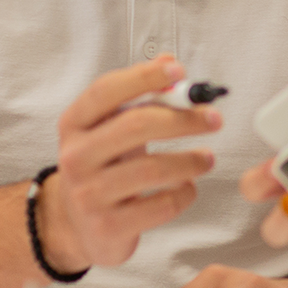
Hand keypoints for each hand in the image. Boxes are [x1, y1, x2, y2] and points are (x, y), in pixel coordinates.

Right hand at [39, 56, 219, 273]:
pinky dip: (183, 193)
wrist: (77, 224)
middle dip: (183, 119)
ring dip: (190, 160)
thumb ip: (138, 94)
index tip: (179, 71)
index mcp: (74, 124)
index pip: (106, 90)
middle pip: (136, 125)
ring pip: (152, 169)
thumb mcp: (110, 127)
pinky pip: (160, 205)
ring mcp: (89, 194)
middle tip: (213, 119)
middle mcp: (76, 156)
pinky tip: (187, 187)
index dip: (144, 77)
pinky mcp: (108, 226)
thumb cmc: (103, 166)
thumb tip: (169, 61)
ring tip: (207, 158)